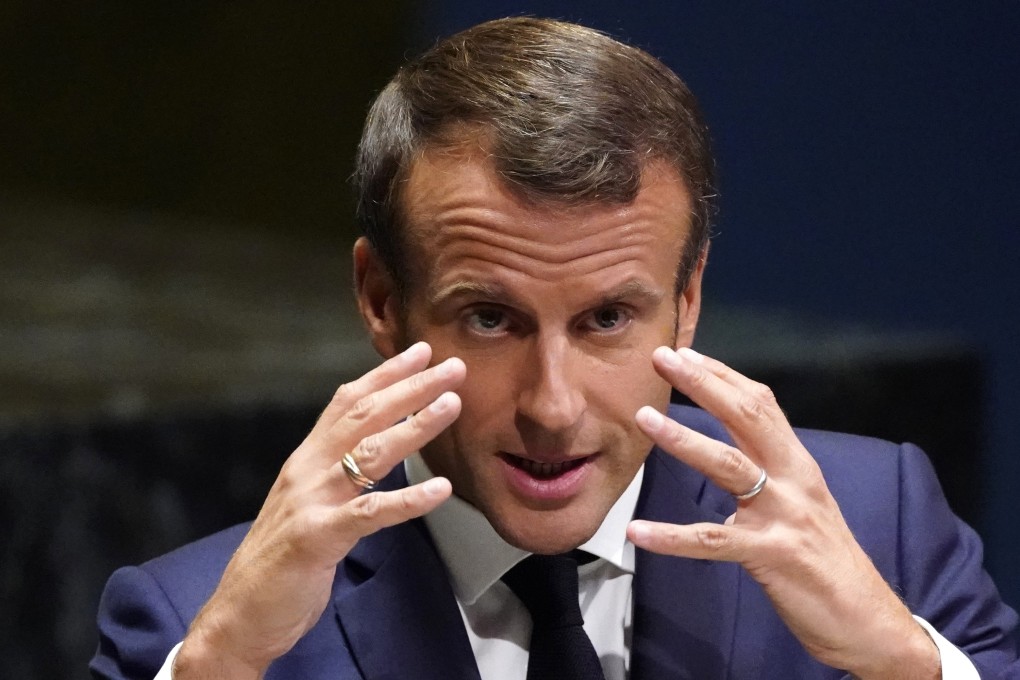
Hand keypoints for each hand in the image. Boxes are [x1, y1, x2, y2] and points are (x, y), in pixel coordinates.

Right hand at [174, 342, 464, 678]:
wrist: (237, 614)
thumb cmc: (280, 561)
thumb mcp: (307, 502)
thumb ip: (335, 472)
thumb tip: (377, 445)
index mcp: (306, 460)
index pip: (347, 403)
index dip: (384, 374)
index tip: (421, 352)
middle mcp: (308, 470)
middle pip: (364, 416)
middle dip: (410, 387)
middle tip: (452, 366)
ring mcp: (312, 501)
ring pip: (370, 453)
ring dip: (415, 426)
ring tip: (452, 404)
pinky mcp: (318, 537)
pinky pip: (370, 513)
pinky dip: (408, 500)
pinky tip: (440, 489)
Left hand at [627, 347, 939, 679]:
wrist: (869, 621)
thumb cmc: (826, 561)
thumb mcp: (802, 503)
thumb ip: (771, 472)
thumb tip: (734, 445)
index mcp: (798, 465)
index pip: (760, 404)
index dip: (722, 375)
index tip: (687, 353)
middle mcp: (794, 480)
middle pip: (748, 417)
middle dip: (704, 383)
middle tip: (662, 357)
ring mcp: (784, 516)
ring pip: (730, 466)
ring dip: (684, 440)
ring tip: (644, 419)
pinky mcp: (772, 555)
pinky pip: (713, 540)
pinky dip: (672, 536)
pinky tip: (638, 532)